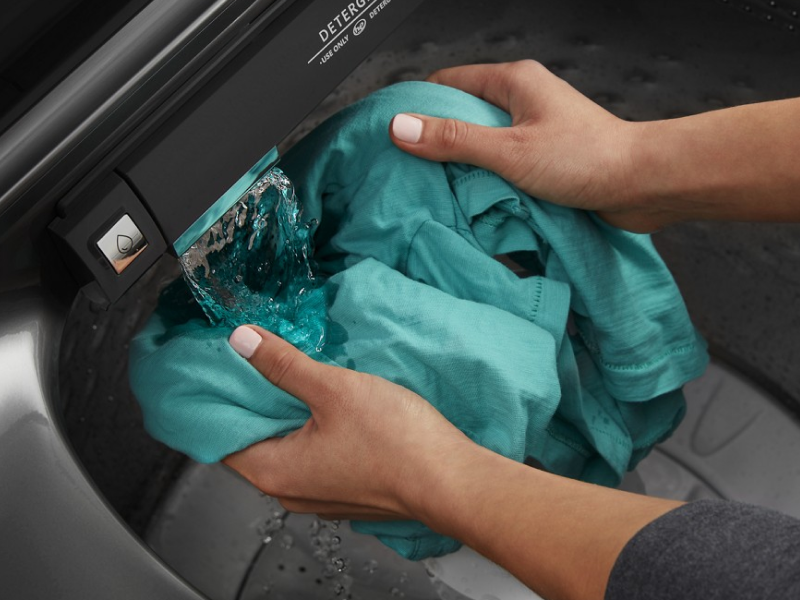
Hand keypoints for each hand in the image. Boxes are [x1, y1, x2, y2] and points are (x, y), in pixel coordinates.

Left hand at [223, 325, 475, 520]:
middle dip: (256, 401)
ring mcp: (318, 497)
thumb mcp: (333, 389)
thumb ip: (283, 364)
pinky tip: (327, 404)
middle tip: (260, 359)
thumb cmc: (394, 441)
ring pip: (286, 448)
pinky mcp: (344, 492)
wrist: (450, 480)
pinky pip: (313, 458)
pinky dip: (311, 430)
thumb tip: (242, 341)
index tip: (225, 366)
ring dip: (287, 414)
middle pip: (254, 441)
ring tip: (294, 374)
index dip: (222, 398)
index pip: (222, 435)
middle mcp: (288, 492)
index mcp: (273, 472)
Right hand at [389, 60, 661, 231]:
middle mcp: (523, 99)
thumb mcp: (508, 150)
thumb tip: (403, 128)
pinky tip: (475, 199)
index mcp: (513, 81)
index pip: (448, 82)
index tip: (395, 132)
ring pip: (482, 142)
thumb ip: (454, 140)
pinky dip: (487, 179)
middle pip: (463, 114)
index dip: (419, 105)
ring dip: (464, 165)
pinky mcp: (543, 157)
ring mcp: (534, 128)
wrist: (641, 185)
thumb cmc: (587, 159)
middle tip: (414, 168)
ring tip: (442, 188)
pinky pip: (502, 163)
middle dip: (439, 141)